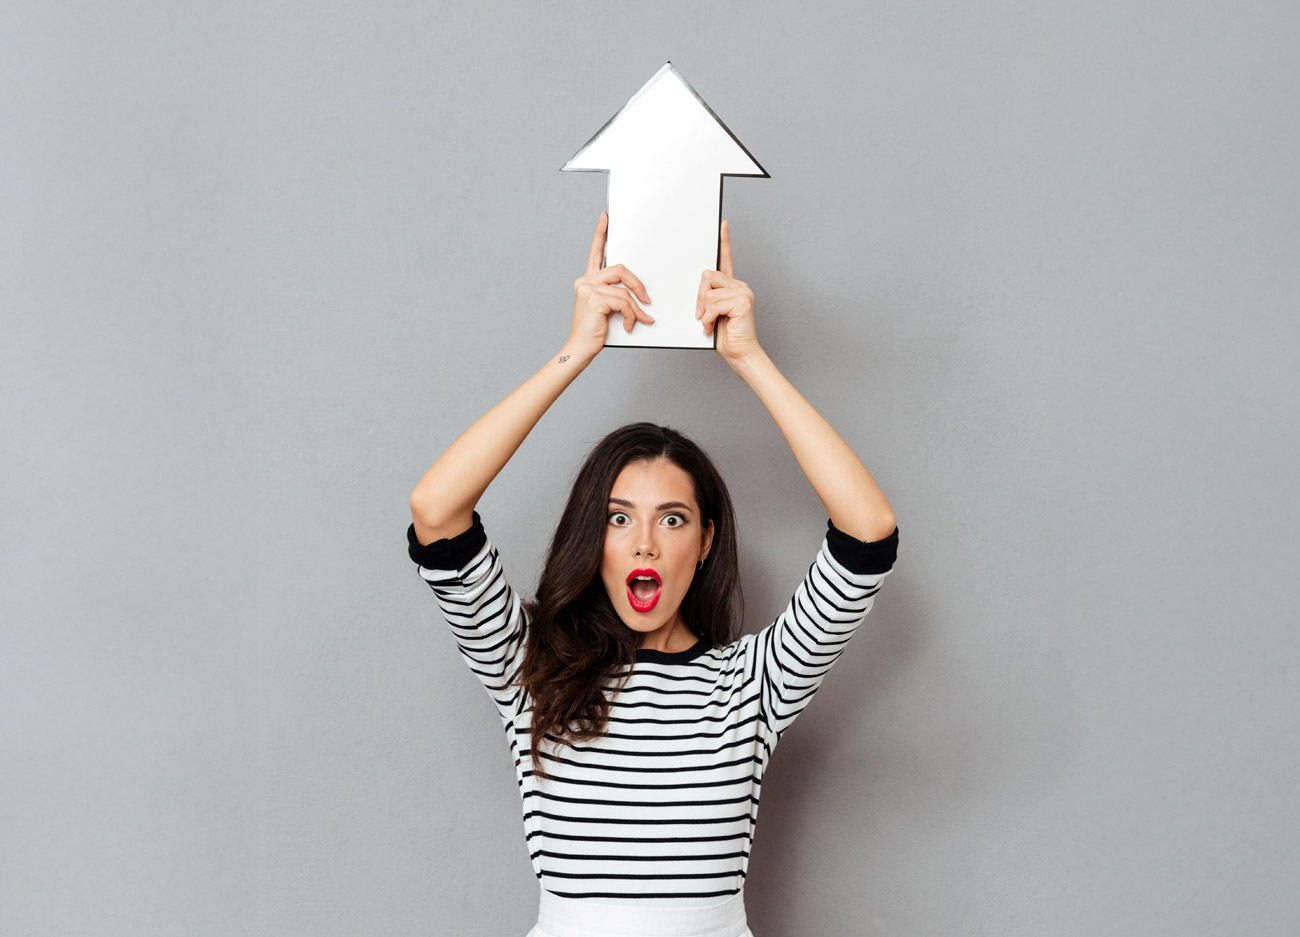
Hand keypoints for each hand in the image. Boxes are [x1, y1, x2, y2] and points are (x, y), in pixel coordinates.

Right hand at [566, 212, 652, 359]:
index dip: (600, 234)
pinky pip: (624, 302)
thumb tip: (640, 296)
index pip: (594, 252)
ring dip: (637, 308)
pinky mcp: (594, 299)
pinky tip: (630, 326)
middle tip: (647, 300)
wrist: (580, 350)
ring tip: (641, 320)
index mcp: (587, 281)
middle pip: (619, 270)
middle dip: (637, 284)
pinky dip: (633, 316)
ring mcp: (587, 289)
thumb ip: (618, 297)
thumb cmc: (594, 332)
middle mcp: (584, 281)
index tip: (605, 218)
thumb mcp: (608, 310)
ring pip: (624, 290)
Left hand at [697, 220, 760, 363]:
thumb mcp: (709, 313)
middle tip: (701, 315)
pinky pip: (713, 303)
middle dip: (699, 297)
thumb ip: (706, 297)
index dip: (724, 241)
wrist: (739, 354)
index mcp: (731, 286)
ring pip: (708, 291)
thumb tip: (701, 289)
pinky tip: (712, 326)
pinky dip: (707, 318)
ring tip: (710, 323)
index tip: (722, 224)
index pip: (725, 259)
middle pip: (707, 275)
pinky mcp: (743, 301)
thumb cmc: (724, 336)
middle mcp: (739, 285)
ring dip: (703, 311)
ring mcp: (743, 292)